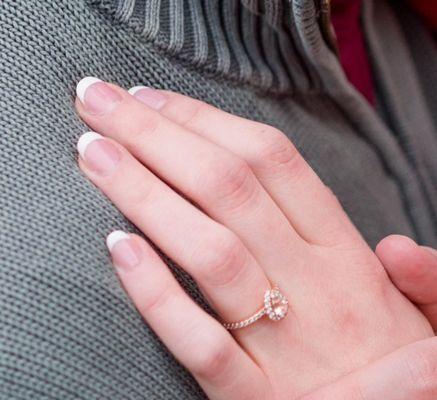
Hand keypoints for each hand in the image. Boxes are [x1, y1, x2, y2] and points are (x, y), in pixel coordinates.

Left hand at [74, 78, 432, 398]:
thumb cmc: (388, 363)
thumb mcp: (412, 307)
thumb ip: (416, 272)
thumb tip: (400, 246)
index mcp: (346, 256)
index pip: (270, 161)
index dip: (204, 121)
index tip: (150, 99)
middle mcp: (315, 290)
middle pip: (226, 189)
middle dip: (155, 136)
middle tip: (98, 102)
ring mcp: (281, 346)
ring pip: (209, 253)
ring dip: (144, 195)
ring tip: (93, 154)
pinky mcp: (251, 399)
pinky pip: (200, 343)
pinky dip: (156, 293)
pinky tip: (118, 248)